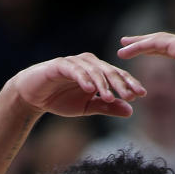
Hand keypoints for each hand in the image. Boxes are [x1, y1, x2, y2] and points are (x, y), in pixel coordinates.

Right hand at [12, 53, 144, 118]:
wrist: (34, 96)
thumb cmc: (60, 99)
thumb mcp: (87, 107)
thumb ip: (107, 107)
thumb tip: (130, 111)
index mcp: (97, 71)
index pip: (116, 76)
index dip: (129, 84)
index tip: (140, 95)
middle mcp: (88, 63)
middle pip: (108, 71)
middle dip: (121, 83)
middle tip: (131, 95)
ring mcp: (75, 63)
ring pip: (93, 70)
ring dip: (103, 84)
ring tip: (110, 97)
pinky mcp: (61, 65)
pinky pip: (75, 71)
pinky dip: (83, 79)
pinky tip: (90, 89)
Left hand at [117, 33, 174, 107]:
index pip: (167, 47)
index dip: (151, 48)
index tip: (138, 50)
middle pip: (160, 40)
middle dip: (142, 41)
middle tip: (125, 43)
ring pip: (156, 39)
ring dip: (137, 43)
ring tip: (121, 47)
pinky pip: (156, 43)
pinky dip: (140, 46)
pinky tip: (127, 51)